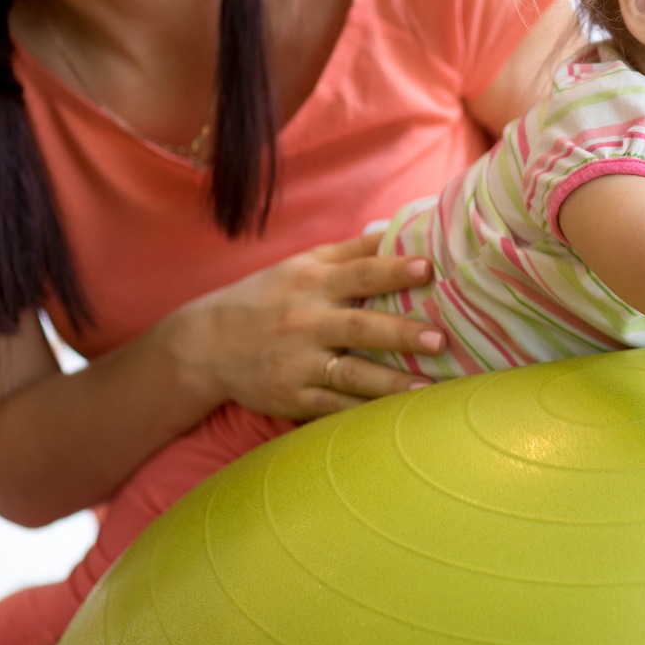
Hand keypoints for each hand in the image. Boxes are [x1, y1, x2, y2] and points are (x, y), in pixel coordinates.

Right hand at [166, 231, 444, 419]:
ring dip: (391, 382)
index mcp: (312, 284)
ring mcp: (297, 364)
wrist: (205, 345)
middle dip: (401, 334)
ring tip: (428, 387)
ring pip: (351, 374)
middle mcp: (305, 322)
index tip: (427, 268)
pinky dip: (364, 411)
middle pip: (359, 327)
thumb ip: (353, 250)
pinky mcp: (292, 398)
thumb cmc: (267, 297)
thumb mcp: (302, 264)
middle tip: (439, 339)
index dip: (393, 270)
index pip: (358, 273)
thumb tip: (401, 229)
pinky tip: (396, 414)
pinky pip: (334, 406)